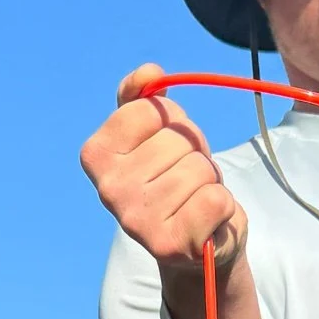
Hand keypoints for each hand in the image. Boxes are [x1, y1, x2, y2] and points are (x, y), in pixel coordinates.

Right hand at [80, 64, 247, 280]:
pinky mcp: (169, 245)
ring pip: (198, 169)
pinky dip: (222, 206)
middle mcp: (108, 190)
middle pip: (177, 140)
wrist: (195, 241)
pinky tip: (206, 220)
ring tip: (193, 200)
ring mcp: (136, 221)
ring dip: (208, 181)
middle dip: (192, 154)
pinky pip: (215, 200)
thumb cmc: (174, 179)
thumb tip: (149, 73)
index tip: (165, 148)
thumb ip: (143, 97)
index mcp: (96, 155)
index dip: (169, 123)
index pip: (150, 110)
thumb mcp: (155, 132)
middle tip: (184, 180)